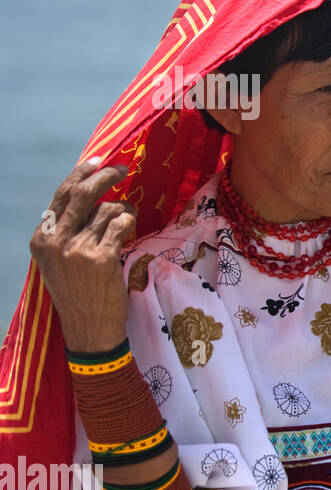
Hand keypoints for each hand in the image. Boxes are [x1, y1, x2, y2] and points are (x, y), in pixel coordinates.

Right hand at [30, 159, 136, 352]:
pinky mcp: (101, 257)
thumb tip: (87, 194)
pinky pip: (121, 224)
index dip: (81, 173)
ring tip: (127, 217)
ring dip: (124, 207)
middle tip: (123, 169)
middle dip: (106, 175)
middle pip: (83, 193)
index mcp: (42, 239)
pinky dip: (129, 221)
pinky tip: (130, 227)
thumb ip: (66, 230)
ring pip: (107, 209)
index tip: (97, 161)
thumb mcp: (58, 261)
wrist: (89, 328)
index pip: (61, 195)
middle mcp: (56, 241)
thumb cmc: (78, 293)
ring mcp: (78, 249)